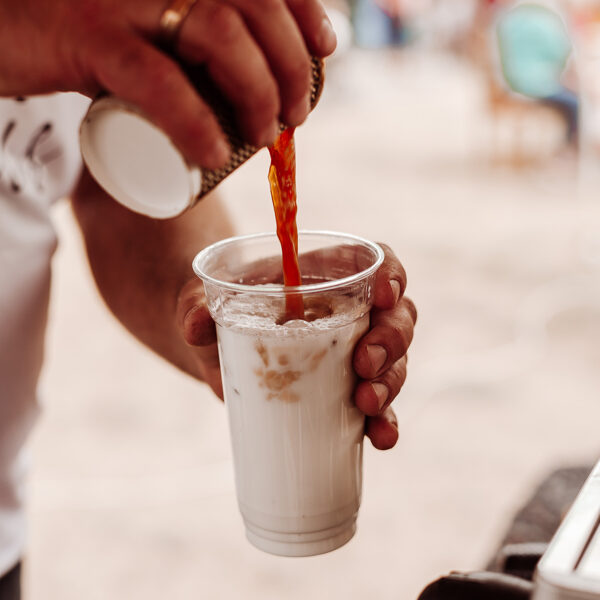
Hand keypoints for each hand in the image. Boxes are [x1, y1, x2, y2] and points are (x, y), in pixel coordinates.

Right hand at [0, 0, 335, 167]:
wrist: (5, 23)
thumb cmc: (91, 31)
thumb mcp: (152, 16)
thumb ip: (194, 25)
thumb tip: (261, 66)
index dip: (306, 10)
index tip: (325, 52)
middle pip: (252, 7)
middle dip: (292, 66)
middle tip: (295, 117)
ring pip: (219, 34)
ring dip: (260, 91)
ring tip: (268, 135)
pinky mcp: (86, 34)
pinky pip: (156, 79)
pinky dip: (194, 120)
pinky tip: (217, 152)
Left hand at [177, 243, 416, 451]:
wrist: (218, 347)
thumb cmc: (220, 311)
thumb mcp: (203, 299)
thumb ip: (196, 304)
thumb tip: (196, 325)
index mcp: (329, 275)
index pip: (379, 262)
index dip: (392, 274)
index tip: (383, 296)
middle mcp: (352, 312)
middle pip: (397, 316)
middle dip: (391, 340)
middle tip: (365, 363)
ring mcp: (354, 355)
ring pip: (395, 361)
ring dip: (390, 382)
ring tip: (367, 404)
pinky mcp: (346, 394)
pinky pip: (380, 407)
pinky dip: (385, 422)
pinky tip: (382, 438)